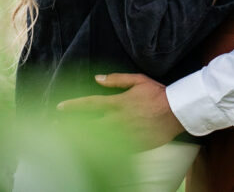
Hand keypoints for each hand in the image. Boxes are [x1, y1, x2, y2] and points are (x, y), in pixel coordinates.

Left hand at [56, 73, 184, 149]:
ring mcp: (127, 134)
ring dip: (85, 141)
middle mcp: (119, 119)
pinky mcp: (136, 145)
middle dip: (72, 127)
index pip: (91, 104)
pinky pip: (118, 150)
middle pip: (91, 125)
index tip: (59, 109)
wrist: (178, 111)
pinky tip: (94, 154)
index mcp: (118, 103)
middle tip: (56, 129)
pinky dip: (105, 152)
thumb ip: (116, 80)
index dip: (74, 106)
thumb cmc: (158, 93)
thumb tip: (97, 78)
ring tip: (69, 143)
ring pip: (102, 140)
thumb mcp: (137, 80)